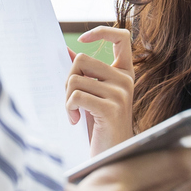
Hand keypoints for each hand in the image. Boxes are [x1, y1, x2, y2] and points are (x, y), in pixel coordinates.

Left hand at [66, 26, 135, 154]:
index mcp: (125, 74)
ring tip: (74, 114)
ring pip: (74, 79)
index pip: (122, 37)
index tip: (82, 39)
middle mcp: (126, 80)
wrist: (113, 158)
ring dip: (66, 99)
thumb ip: (84, 72)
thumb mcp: (93, 95)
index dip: (101, 32)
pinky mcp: (111, 108)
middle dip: (67, 79)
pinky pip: (76, 96)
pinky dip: (69, 108)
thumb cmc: (101, 127)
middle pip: (81, 59)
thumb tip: (65, 49)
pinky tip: (75, 120)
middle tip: (71, 99)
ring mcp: (121, 94)